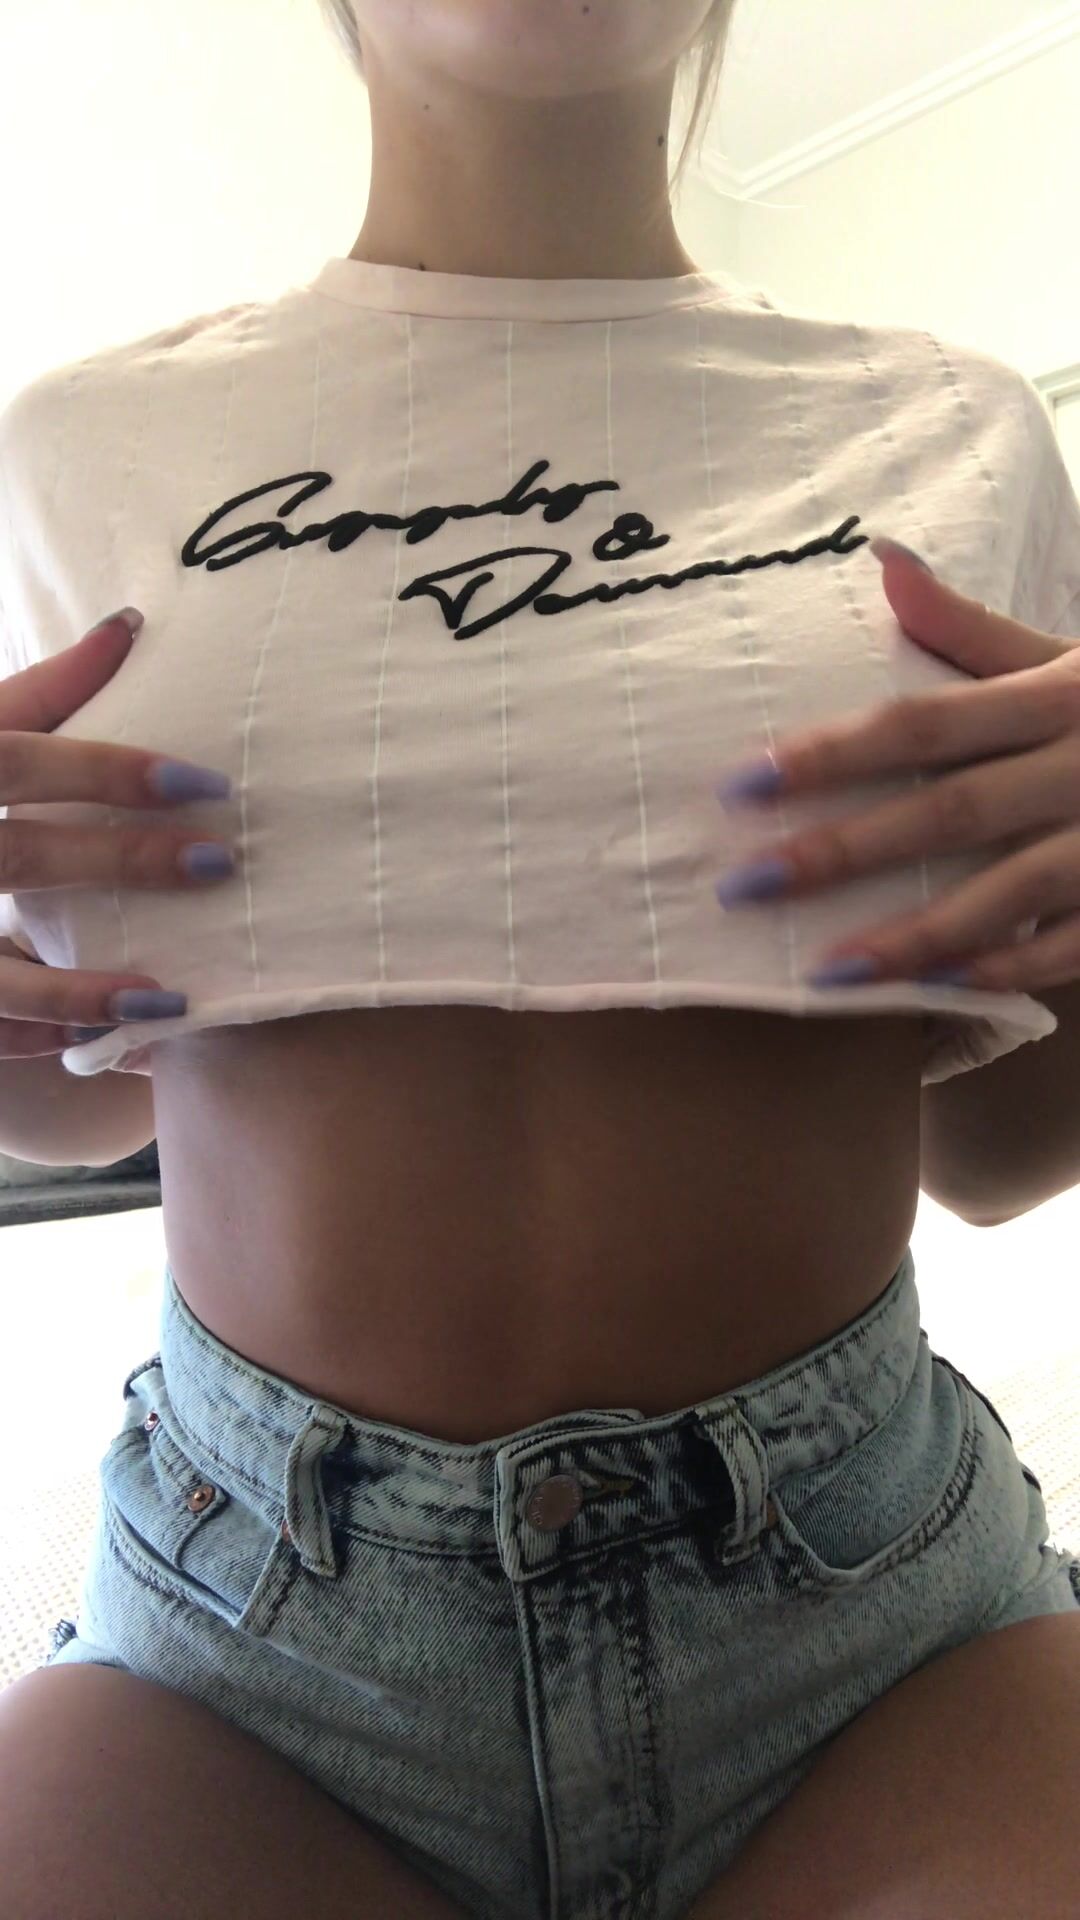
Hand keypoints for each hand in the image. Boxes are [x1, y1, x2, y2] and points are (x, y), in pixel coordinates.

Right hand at [0, 611, 233, 1062]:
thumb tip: (131, 625)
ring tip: (170, 999)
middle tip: (220, 864)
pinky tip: (102, 1041)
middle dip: (123, 863)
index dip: (111, 772)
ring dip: (81, 992)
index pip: (22, 761)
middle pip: (22, 859)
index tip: (207, 784)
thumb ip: (43, 690)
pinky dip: (37, 1038)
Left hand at [715, 541, 1079, 993]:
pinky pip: (1078, 944)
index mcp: (1057, 694)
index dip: (834, 754)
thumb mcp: (1068, 653)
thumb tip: (881, 560)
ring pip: (1008, 893)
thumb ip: (971, 627)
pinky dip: (1015, 967)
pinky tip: (945, 988)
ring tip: (826, 971)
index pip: (925, 723)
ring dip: (915, 937)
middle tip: (748, 885)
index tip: (742, 784)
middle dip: (844, 853)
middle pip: (951, 811)